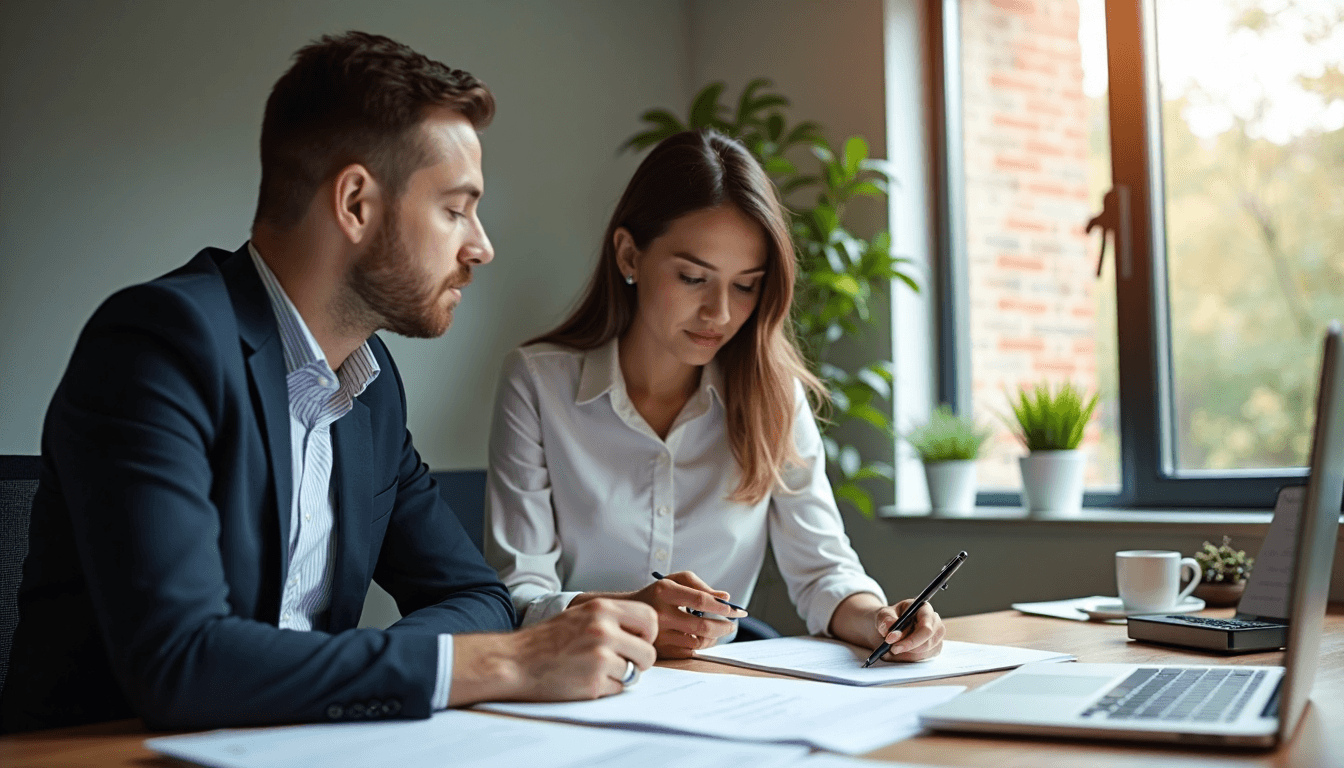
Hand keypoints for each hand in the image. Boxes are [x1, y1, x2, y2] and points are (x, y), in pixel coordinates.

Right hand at [450, 598, 656, 704]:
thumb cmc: (547, 640)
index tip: (637, 641)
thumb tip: (645, 633)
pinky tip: (583, 680)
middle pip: (648, 652)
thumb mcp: (580, 615)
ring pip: (634, 674)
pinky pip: (617, 690)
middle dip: (639, 662)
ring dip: (620, 676)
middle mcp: (603, 630)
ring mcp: (599, 658)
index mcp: (601, 609)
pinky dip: (605, 688)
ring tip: (595, 670)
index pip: (650, 619)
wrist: (513, 661)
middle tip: (620, 662)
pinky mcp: (593, 683)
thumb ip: (611, 619)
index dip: (648, 635)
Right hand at [628, 571, 747, 658]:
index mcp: (664, 591)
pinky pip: (688, 652)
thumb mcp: (674, 580)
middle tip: (732, 624)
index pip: (701, 600)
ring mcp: (658, 635)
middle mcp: (660, 614)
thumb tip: (724, 597)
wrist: (627, 613)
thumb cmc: (657, 594)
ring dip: (713, 637)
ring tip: (715, 630)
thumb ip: (700, 586)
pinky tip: (699, 638)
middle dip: (724, 626)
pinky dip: (699, 646)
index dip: (722, 607)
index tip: (736, 610)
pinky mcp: (658, 650)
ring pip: (698, 642)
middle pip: (703, 626)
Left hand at [829, 592, 944, 661]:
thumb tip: (890, 628)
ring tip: (892, 651)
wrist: (881, 630)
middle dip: (911, 647)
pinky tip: (899, 655)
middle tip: (890, 651)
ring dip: (911, 654)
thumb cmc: (882, 619)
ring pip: (931, 650)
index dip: (913, 635)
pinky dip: (913, 659)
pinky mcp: (931, 648)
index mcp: (922, 607)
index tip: (893, 642)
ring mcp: (934, 636)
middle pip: (932, 638)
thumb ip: (884, 619)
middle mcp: (932, 620)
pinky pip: (927, 658)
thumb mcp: (878, 616)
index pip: (928, 622)